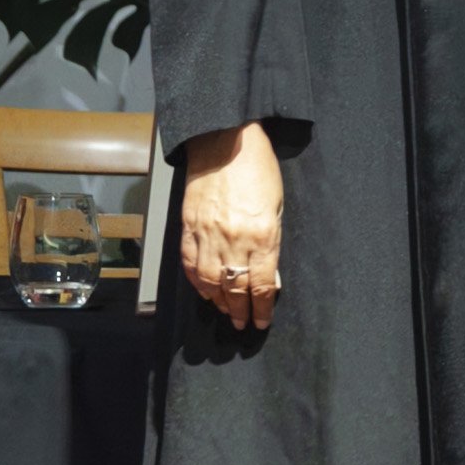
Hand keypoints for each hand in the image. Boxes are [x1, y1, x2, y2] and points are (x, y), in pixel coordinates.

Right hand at [179, 123, 284, 329]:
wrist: (225, 141)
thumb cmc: (258, 168)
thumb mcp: (276, 207)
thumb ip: (271, 243)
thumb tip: (268, 275)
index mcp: (262, 236)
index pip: (260, 286)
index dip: (261, 309)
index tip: (261, 322)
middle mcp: (234, 240)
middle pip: (235, 288)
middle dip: (239, 311)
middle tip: (241, 324)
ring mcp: (207, 234)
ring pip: (210, 281)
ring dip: (217, 301)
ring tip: (224, 311)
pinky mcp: (188, 226)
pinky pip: (190, 263)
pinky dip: (196, 281)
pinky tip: (203, 291)